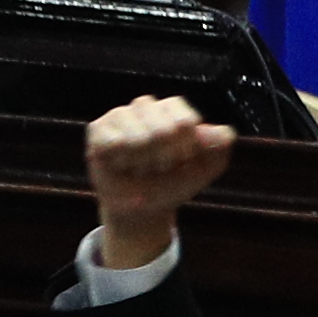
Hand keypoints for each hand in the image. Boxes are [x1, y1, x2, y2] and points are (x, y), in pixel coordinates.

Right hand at [86, 90, 239, 264]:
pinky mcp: (98, 129)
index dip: (184, 148)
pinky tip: (120, 164)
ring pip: (137, 137)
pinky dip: (120, 161)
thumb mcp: (205, 169)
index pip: (184, 120)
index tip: (181, 161)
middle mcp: (147, 106)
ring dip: (141, 162)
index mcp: (174, 109)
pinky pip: (114, 142)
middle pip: (162, 129)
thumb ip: (219, 147)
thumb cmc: (172, 183)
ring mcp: (120, 115)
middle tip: (158, 166)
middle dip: (163, 158)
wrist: (141, 209)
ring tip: (138, 167)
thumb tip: (217, 131)